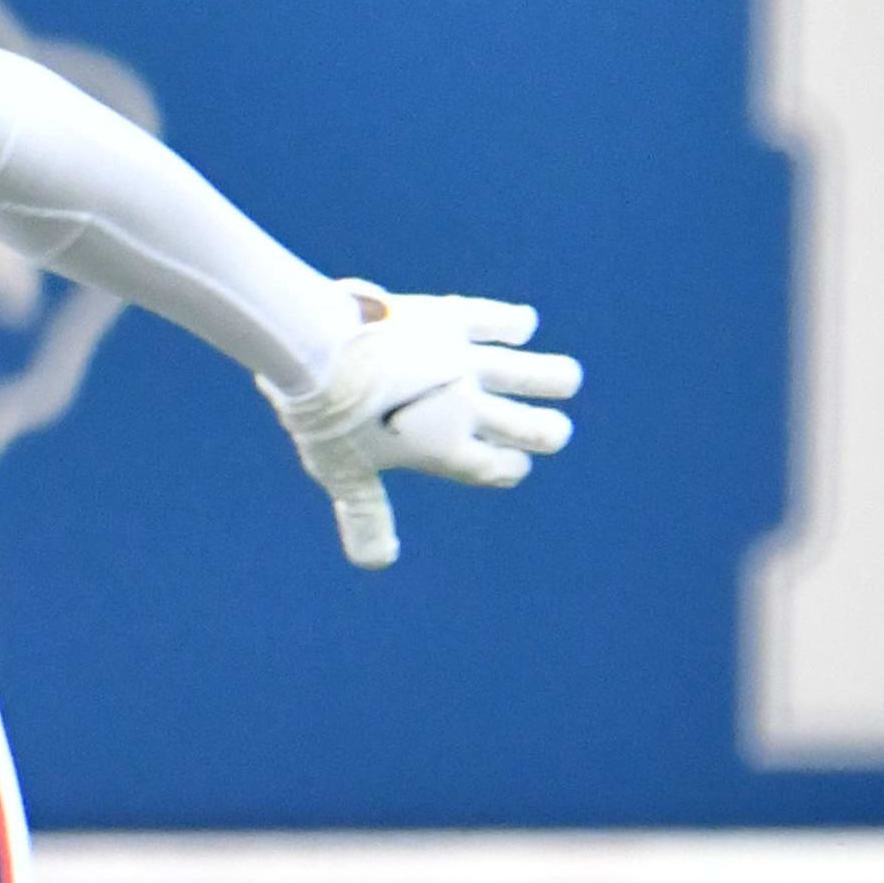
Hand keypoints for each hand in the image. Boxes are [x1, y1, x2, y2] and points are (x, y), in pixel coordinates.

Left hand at [268, 282, 580, 568]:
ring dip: (555, 378)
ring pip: (534, 373)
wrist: (319, 353)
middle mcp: (467, 408)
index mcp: (447, 449)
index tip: (513, 463)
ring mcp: (463, 363)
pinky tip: (521, 325)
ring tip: (565, 380)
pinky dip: (514, 323)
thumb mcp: (342, 475)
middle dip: (549, 432)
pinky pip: (496, 320)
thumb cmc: (327, 418)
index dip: (510, 467)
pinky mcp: (449, 319)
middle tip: (553, 430)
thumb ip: (366, 517)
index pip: (499, 467)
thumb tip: (378, 563)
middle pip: (534, 428)